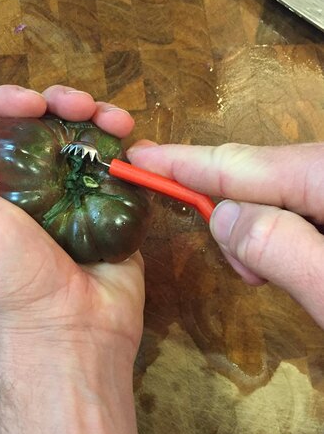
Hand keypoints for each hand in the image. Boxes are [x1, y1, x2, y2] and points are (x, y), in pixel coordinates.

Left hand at [0, 85, 143, 361]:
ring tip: (117, 119)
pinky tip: (133, 140)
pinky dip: (126, 151)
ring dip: (99, 118)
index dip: (9, 101)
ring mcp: (74, 202)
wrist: (68, 331)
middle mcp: (29, 191)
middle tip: (81, 104)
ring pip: (84, 143)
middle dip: (62, 103)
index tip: (32, 103)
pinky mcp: (111, 214)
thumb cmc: (3, 273)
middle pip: (44, 127)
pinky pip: (118, 172)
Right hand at [128, 140, 323, 327]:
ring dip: (261, 235)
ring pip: (275, 195)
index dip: (182, 162)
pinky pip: (296, 207)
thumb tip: (222, 216)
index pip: (239, 164)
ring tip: (273, 277)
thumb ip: (275, 246)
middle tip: (245, 269)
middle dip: (233, 217)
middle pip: (258, 177)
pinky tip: (293, 265)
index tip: (138, 157)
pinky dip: (282, 236)